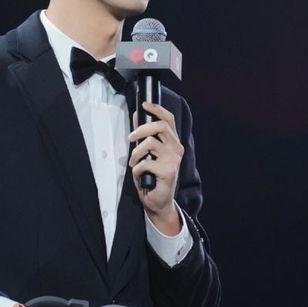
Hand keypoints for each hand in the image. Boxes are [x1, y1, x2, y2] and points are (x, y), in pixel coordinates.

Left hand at [129, 101, 183, 228]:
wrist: (158, 201)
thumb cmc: (152, 176)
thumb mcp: (146, 152)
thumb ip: (143, 135)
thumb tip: (136, 116)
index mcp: (173, 142)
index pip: (169, 119)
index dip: (157, 109)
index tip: (144, 105)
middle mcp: (176, 149)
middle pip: (160, 126)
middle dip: (141, 129)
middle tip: (131, 138)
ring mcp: (173, 160)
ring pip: (150, 143)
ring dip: (136, 152)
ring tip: (134, 162)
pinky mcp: (168, 171)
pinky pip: (145, 162)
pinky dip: (137, 168)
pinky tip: (140, 174)